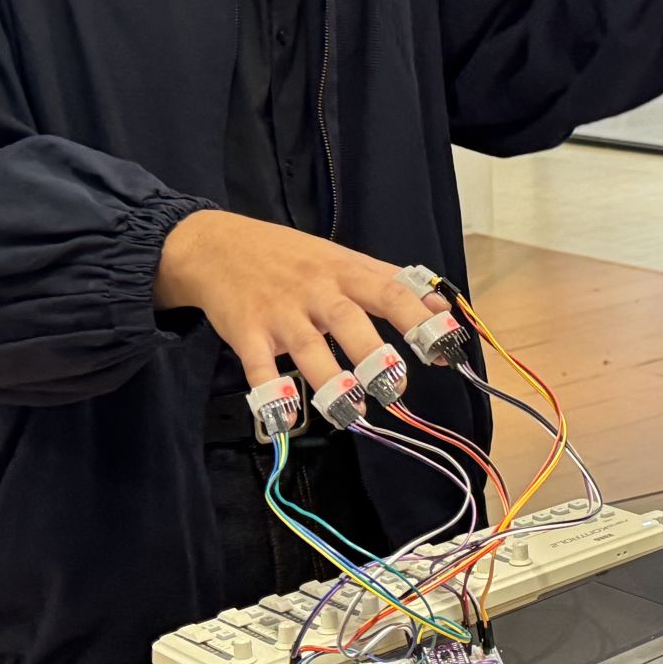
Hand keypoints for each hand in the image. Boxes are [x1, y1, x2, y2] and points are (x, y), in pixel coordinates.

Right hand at [156, 210, 445, 394]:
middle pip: (349, 320)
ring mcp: (280, 312)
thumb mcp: (343, 259)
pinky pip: (258, 367)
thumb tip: (441, 306)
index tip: (445, 350)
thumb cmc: (292, 257)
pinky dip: (270, 394)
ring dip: (331, 381)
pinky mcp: (246, 332)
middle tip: (397, 389)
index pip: (390, 291)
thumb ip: (389, 283)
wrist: (217, 245)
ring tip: (352, 411)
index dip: (419, 320)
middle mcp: (315, 290)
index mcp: (345, 271)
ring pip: (308, 348)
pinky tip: (285, 418)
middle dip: (374, 356)